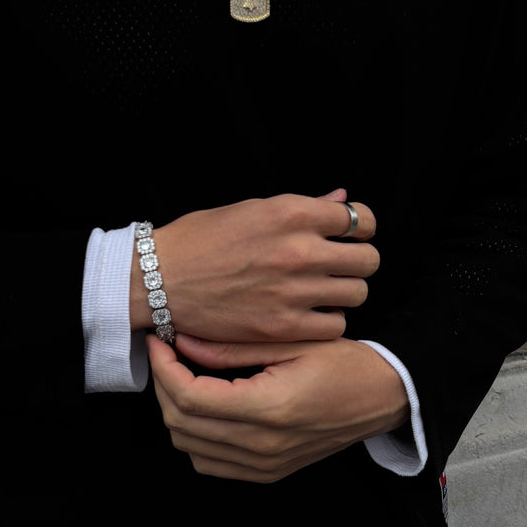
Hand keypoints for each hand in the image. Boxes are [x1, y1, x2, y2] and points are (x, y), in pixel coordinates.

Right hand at [130, 190, 377, 342]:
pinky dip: (328, 321)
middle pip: (368, 260)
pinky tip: (311, 313)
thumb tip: (342, 200)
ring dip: (344, 292)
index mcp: (292, 213)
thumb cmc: (200, 240)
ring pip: (356, 294)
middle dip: (358, 261)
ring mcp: (293, 291)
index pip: (360, 220)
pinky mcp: (282, 326)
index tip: (350, 236)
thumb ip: (304, 206)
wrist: (157, 280)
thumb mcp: (251, 209)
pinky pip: (335, 325)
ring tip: (323, 291)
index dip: (360, 228)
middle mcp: (299, 250)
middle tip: (339, 266)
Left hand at [148, 333, 408, 482]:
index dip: (164, 368)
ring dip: (176, 411)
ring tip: (184, 376)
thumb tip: (181, 341)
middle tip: (168, 354)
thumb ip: (233, 346)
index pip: (190, 397)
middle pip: (181, 424)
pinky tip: (205, 405)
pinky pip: (210, 463)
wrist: (384, 398)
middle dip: (163, 386)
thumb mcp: (292, 341)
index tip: (159, 341)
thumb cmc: (345, 363)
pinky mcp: (267, 473)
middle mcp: (263, 445)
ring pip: (188, 447)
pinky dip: (195, 436)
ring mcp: (265, 465)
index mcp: (270, 408)